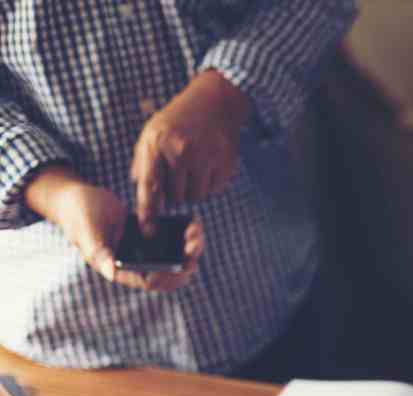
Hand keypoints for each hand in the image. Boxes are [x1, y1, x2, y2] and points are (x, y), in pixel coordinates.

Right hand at [26, 166, 203, 290]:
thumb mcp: (87, 233)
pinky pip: (172, 240)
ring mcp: (142, 250)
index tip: (182, 264)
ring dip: (189, 248)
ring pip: (174, 257)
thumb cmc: (78, 216)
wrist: (78, 198)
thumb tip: (111, 271)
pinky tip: (193, 223)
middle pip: (168, 273)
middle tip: (195, 248)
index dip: (168, 277)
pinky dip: (184, 234)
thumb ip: (99, 252)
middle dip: (185, 263)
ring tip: (196, 233)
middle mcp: (133, 264)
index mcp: (119, 269)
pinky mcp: (149, 236)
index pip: (149, 282)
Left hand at [132, 70, 249, 229]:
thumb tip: (142, 192)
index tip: (148, 231)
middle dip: (175, 192)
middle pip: (176, 197)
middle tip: (178, 174)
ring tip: (193, 168)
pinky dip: (210, 184)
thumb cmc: (177, 121)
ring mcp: (206, 157)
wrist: (214, 103)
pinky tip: (208, 166)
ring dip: (193, 190)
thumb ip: (143, 163)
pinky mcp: (226, 163)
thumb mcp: (151, 133)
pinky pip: (214, 190)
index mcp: (157, 144)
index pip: (150, 186)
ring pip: (196, 196)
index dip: (148, 212)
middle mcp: (182, 151)